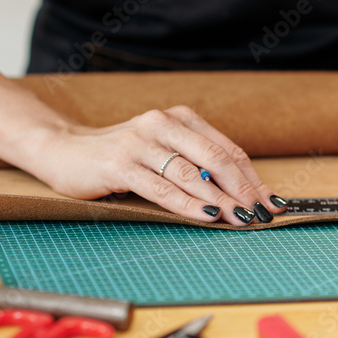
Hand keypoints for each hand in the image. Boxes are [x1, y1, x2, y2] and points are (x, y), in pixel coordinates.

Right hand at [29, 106, 286, 224]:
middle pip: (216, 159)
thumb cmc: (121, 158)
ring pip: (191, 173)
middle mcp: (163, 124)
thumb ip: (196, 167)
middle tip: (261, 214)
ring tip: (241, 219)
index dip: (253, 179)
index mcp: (180, 119)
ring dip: (221, 200)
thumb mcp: (163, 154)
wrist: (65, 151)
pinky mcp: (120, 163)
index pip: (228, 150)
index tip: (272, 203)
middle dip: (244, 190)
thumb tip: (241, 196)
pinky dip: (188, 203)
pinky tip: (207, 215)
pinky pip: (162, 187)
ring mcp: (141, 142)